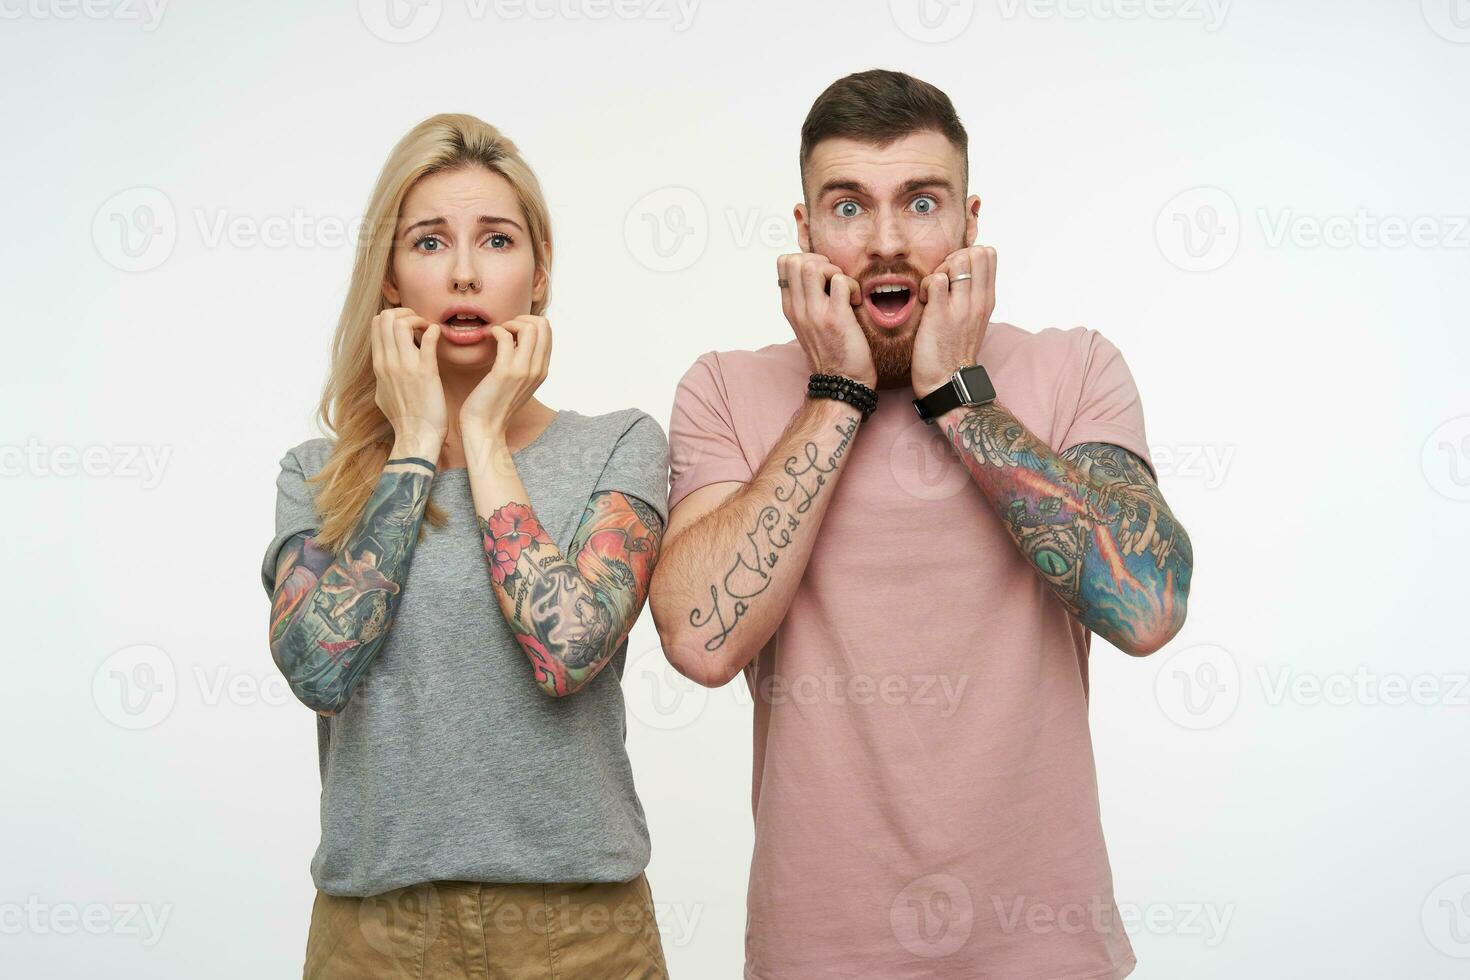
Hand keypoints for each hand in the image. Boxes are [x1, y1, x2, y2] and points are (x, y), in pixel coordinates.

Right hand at [371, 307, 447, 456]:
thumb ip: (382, 377)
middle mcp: (389, 363)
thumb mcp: (383, 395)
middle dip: (404, 313)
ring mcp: (406, 367)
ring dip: (418, 319)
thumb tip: (383, 368)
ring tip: (428, 328)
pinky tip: (438, 334)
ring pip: (402, 323)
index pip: (376, 325)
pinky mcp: (426, 373)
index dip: (393, 317)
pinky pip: (427, 341)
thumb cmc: (403, 419)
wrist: (416, 437)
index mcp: (379, 366)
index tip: (408, 325)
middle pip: (386, 319)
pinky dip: (433, 331)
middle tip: (419, 323)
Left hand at [459, 314, 550, 442]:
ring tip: (498, 333)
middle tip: (506, 329)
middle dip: (522, 318)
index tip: (513, 332)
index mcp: (542, 370)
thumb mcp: (519, 383)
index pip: (548, 331)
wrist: (485, 428)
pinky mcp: (505, 372)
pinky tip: (488, 338)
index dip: (529, 323)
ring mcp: (524, 370)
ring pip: (529, 328)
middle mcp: (538, 369)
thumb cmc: (495, 404)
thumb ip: (524, 364)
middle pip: (543, 325)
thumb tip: (516, 341)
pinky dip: (496, 331)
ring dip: (510, 323)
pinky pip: (505, 337)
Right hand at [777, 252, 875, 388]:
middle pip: (796, 260)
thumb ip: (807, 299)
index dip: (806, 258)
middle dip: (821, 261)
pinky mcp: (836, 318)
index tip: (822, 276)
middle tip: (835, 280)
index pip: (783, 263)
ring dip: (835, 271)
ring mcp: (815, 313)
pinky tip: (856, 302)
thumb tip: (816, 274)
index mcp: (790, 307)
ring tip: (844, 290)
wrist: (841, 382)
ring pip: (813, 266)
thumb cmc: (831, 352)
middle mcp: (798, 308)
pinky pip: (840, 282)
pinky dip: (853, 286)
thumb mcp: (809, 323)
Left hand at [911, 245, 996, 395]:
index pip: (988, 254)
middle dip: (953, 258)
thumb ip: (972, 295)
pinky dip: (924, 284)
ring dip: (940, 269)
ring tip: (933, 290)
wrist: (948, 382)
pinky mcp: (939, 315)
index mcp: (987, 300)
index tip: (953, 273)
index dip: (966, 255)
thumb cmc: (955, 350)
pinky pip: (934, 279)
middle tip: (942, 279)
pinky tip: (923, 299)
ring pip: (958, 261)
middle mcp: (978, 301)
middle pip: (974, 252)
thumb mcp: (974, 319)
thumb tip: (963, 272)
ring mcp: (960, 307)